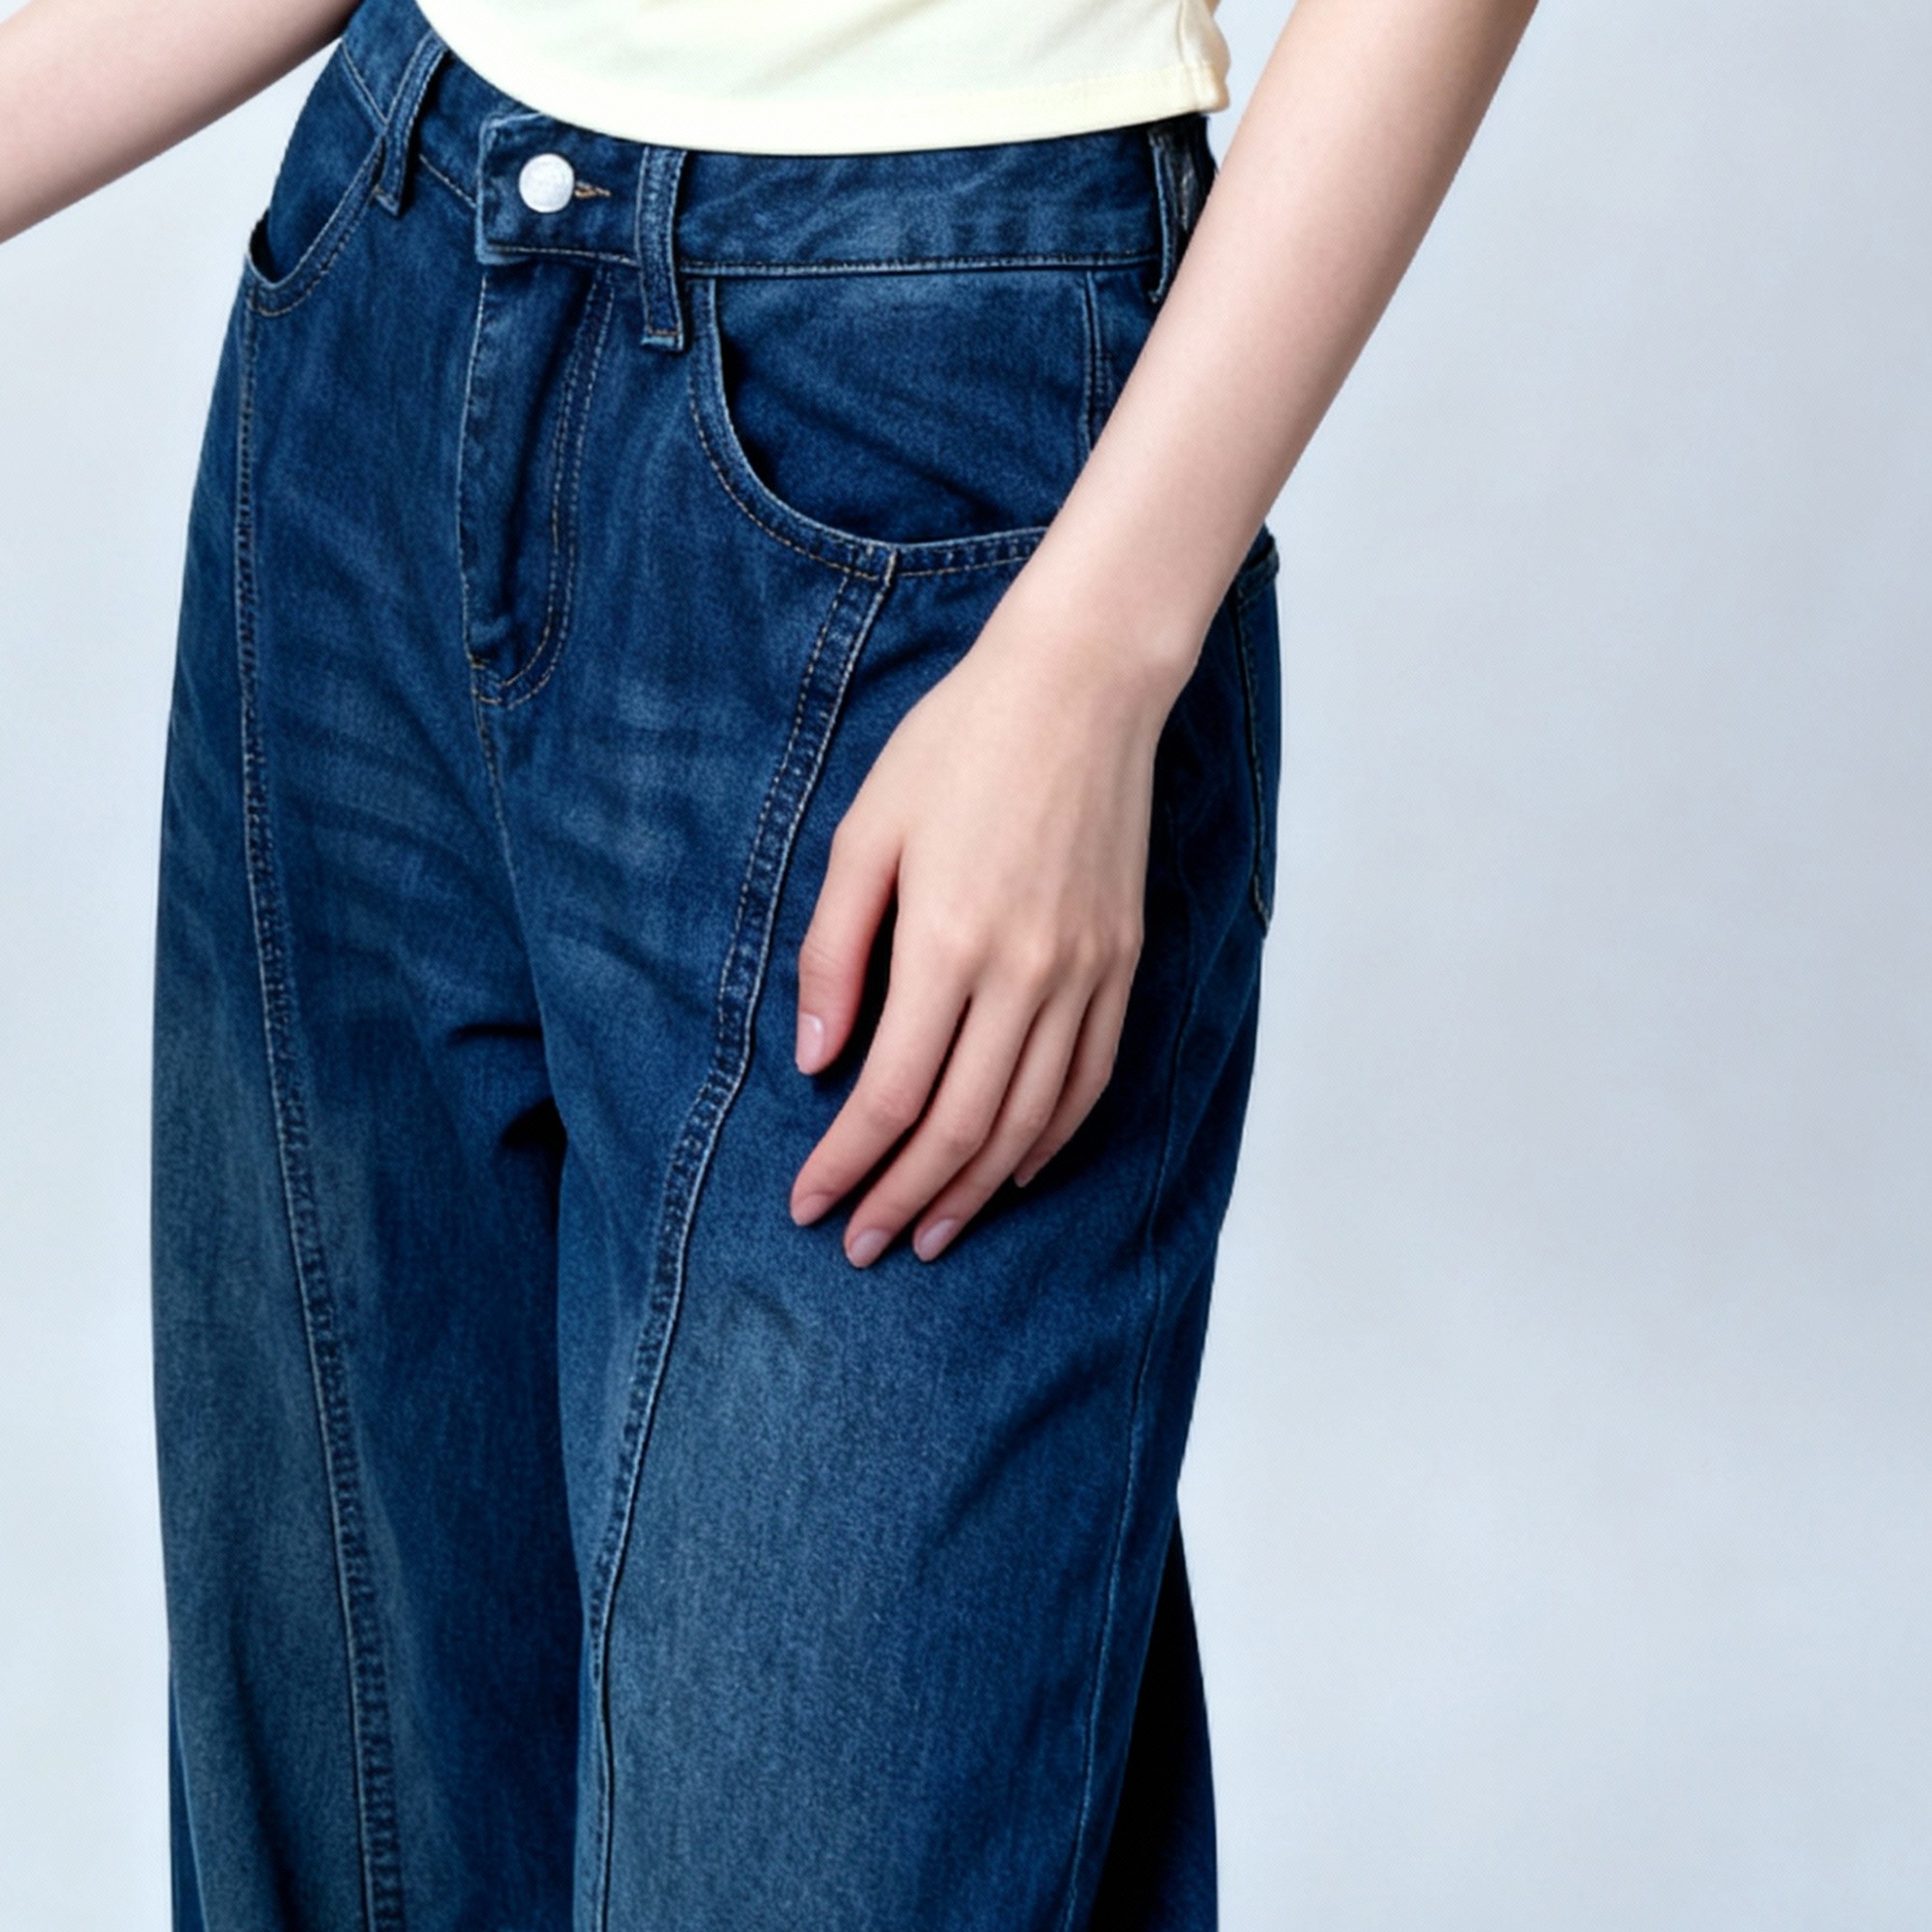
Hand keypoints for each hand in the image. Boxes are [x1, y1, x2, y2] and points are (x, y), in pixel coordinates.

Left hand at [788, 586, 1183, 1266]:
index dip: (845, 1165)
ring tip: (930, 1231)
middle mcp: (1025, 973)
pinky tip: (1014, 1169)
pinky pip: (1089, 1080)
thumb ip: (835, 952)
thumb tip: (816, 1062)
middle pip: (959, 1129)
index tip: (808, 1206)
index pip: (889, 1095)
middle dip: (902, 1200)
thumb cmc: (958, 745)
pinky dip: (1051, 1140)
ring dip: (975, 1190)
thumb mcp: (865, 833)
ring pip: (1029, 1122)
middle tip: (860, 1245)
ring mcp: (1085, 972)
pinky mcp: (1123, 961)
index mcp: (948, 941)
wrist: (1081, 686)